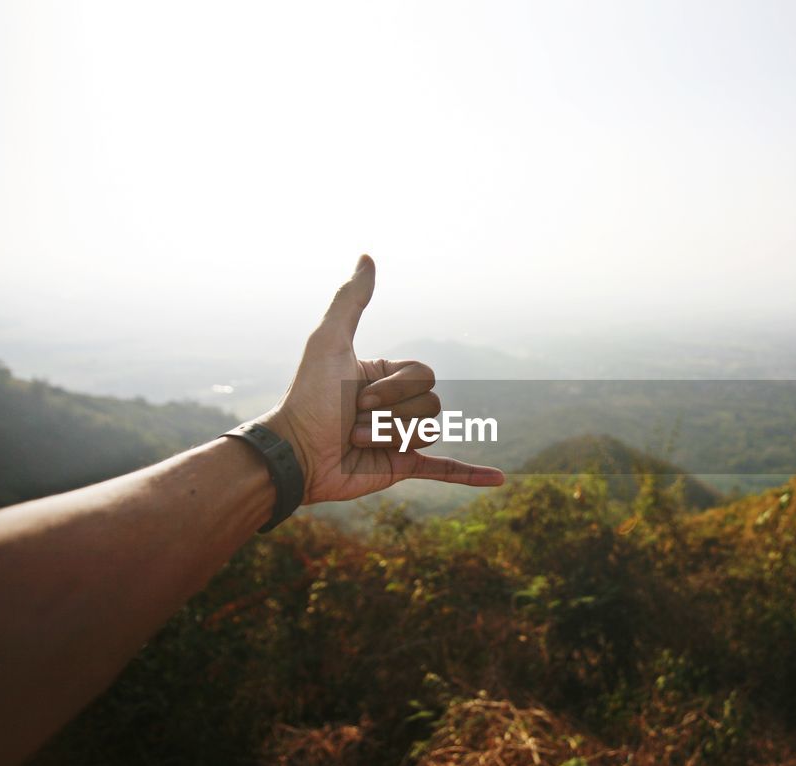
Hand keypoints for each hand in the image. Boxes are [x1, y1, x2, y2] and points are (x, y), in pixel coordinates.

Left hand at [258, 255, 503, 502]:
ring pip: (429, 431)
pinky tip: (498, 479)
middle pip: (431, 402)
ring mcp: (400, 438)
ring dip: (391, 437)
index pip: (423, 375)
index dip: (396, 387)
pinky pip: (445, 469)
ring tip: (358, 442)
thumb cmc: (309, 397)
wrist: (297, 453)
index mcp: (384, 376)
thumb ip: (351, 300)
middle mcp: (395, 405)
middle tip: (354, 421)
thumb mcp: (329, 340)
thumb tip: (368, 256)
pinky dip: (471, 474)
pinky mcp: (403, 469)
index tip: (356, 395)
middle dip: (391, 414)